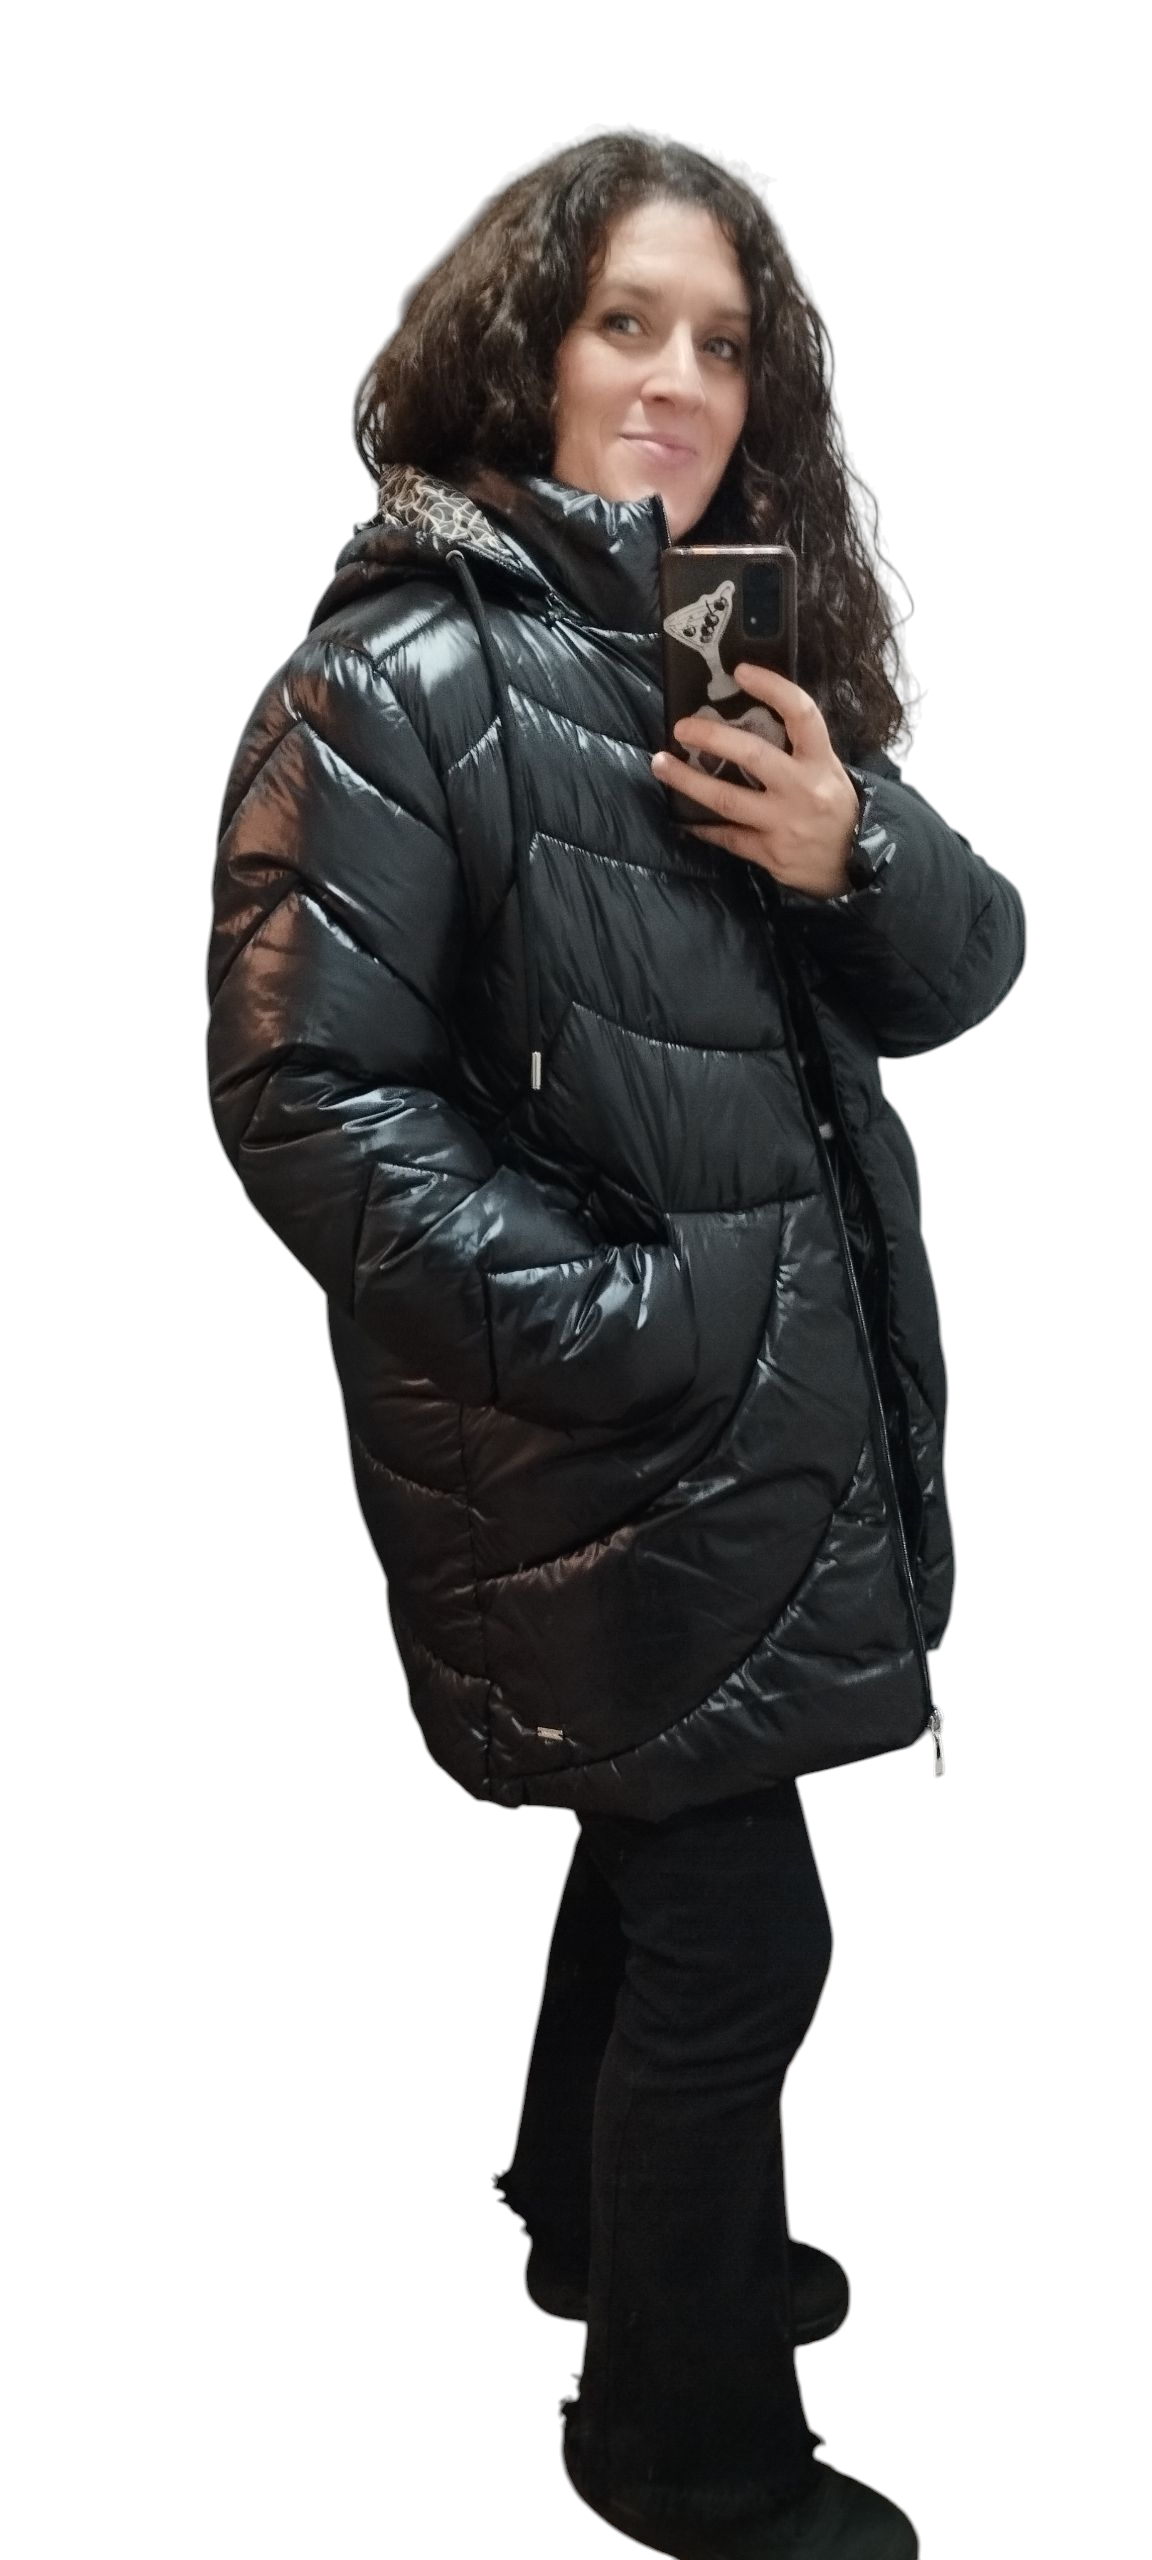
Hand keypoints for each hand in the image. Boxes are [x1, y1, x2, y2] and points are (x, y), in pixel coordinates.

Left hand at [651, 664, 859, 898]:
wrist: (854, 865)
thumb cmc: (834, 810)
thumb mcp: (829, 772)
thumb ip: (796, 750)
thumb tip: (744, 721)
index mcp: (821, 763)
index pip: (801, 714)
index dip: (772, 688)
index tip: (741, 672)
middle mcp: (803, 790)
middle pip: (752, 756)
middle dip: (711, 738)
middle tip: (681, 727)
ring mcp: (785, 824)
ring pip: (728, 800)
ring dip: (688, 781)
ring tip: (661, 764)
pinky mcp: (770, 854)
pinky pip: (728, 837)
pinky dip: (703, 825)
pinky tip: (684, 816)